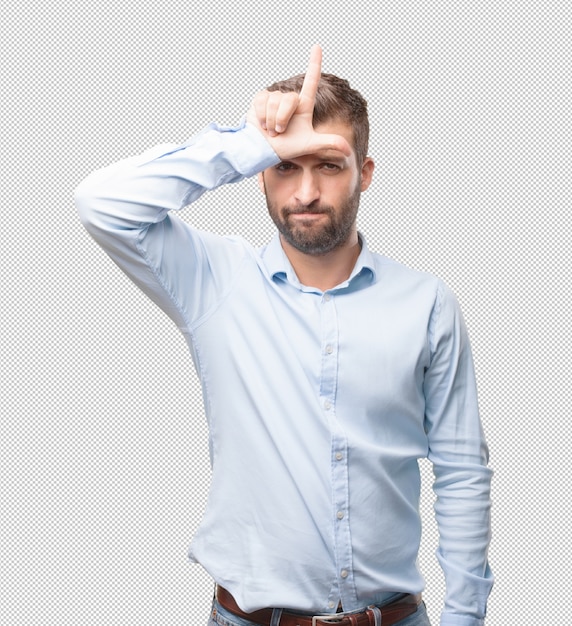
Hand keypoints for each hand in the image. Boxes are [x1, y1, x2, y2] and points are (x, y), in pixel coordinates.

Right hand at [246, 45, 351, 159]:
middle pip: (289, 100)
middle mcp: (290, 99)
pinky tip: (262, 125)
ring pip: (275, 102)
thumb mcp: (310, 145)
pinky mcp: (260, 98)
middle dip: (283, 119)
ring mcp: (275, 98)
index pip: (311, 81)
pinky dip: (261, 117)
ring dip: (271, 121)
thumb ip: (329, 143)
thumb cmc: (287, 147)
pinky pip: (262, 102)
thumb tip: (349, 151)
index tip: (317, 46)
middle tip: (280, 132)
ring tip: (271, 130)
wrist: (265, 150)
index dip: (314, 63)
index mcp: (304, 105)